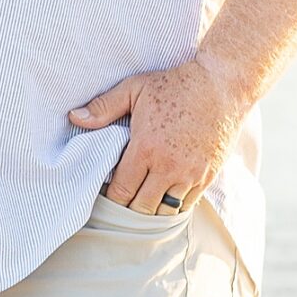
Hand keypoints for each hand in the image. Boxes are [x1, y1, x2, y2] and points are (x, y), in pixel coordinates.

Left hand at [68, 53, 247, 213]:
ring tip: (140, 208)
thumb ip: (103, 107)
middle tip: (119, 207)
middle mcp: (168, 167)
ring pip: (165, 211)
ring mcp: (191, 174)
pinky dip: (173, 208)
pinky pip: (186, 206)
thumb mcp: (135, 88)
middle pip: (142, 208)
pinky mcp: (208, 176)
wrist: (222, 85)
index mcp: (145, 148)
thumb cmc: (176, 85)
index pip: (121, 191)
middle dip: (128, 211)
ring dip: (151, 212)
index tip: (105, 198)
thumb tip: (74, 117)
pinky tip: (163, 203)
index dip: (111, 200)